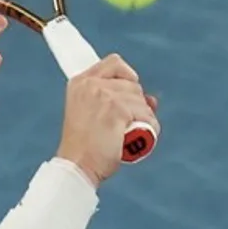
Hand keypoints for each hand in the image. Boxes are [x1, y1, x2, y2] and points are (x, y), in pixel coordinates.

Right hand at [55, 54, 159, 186]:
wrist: (77, 166)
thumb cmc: (85, 147)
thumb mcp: (92, 114)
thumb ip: (115, 100)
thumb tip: (151, 99)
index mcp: (80, 83)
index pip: (114, 63)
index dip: (127, 76)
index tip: (128, 95)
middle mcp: (91, 84)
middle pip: (133, 84)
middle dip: (136, 104)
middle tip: (124, 125)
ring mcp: (104, 95)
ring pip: (141, 101)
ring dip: (142, 119)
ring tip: (127, 136)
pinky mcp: (117, 110)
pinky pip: (146, 115)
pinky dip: (148, 128)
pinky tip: (136, 140)